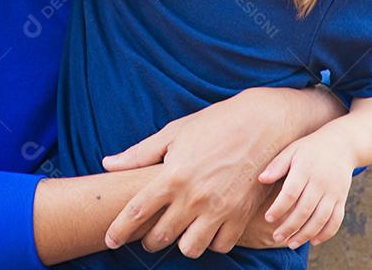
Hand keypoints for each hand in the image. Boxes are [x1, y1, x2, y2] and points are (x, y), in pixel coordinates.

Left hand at [101, 88, 311, 258]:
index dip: (119, 230)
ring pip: (190, 248)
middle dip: (149, 240)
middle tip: (149, 234)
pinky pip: (221, 245)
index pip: (136, 211)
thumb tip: (108, 164)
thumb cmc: (215, 123)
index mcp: (173, 175)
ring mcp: (219, 209)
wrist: (263, 123)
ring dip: (181, 243)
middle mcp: (194, 197)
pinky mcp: (241, 215)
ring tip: (181, 231)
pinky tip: (208, 228)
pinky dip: (212, 241)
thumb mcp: (175, 132)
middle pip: (160, 237)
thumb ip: (140, 153)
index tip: (110, 240)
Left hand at [257, 122, 355, 248]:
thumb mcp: (292, 151)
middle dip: (290, 227)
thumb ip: (277, 166)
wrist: (341, 145)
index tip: (268, 218)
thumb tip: (261, 179)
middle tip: (276, 236)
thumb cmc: (310, 149)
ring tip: (291, 243)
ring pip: (321, 218)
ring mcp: (333, 192)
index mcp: (305, 170)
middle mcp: (320, 182)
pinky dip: (326, 233)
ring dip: (306, 234)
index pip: (291, 193)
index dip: (279, 208)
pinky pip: (336, 220)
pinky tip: (313, 241)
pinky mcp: (342, 199)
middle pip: (305, 209)